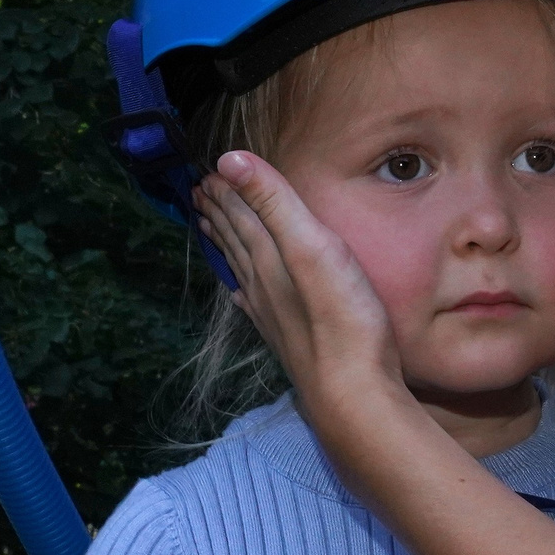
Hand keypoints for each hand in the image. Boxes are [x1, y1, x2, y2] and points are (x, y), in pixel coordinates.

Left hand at [196, 151, 408, 429]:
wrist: (352, 394)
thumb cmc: (342, 318)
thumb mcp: (312, 246)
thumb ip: (274, 202)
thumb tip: (229, 160)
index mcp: (268, 258)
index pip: (241, 215)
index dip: (227, 192)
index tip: (209, 173)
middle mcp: (264, 285)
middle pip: (237, 241)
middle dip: (220, 214)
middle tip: (202, 194)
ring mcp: (275, 316)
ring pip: (243, 271)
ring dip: (227, 246)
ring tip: (211, 230)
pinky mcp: (290, 341)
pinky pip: (256, 306)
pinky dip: (245, 292)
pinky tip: (242, 296)